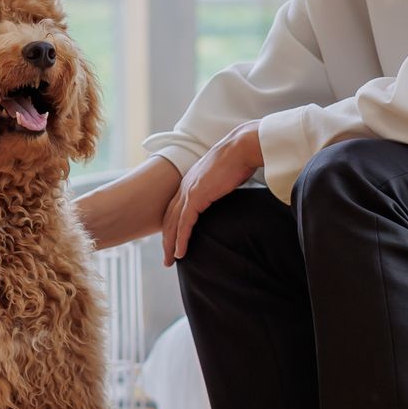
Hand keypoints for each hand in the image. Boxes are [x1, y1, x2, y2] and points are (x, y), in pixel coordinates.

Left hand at [161, 121, 262, 267]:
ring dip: (170, 244)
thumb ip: (218, 187)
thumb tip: (224, 195)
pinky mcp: (196, 196)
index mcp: (190, 181)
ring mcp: (189, 191)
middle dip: (167, 239)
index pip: (175, 208)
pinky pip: (184, 223)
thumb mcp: (224, 177)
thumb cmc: (239, 160)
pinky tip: (180, 253)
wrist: (241, 147)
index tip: (172, 241)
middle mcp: (185, 186)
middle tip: (167, 257)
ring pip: (173, 224)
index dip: (172, 226)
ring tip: (171, 261)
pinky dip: (181, 239)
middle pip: (169, 218)